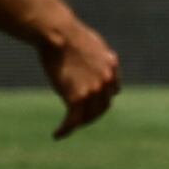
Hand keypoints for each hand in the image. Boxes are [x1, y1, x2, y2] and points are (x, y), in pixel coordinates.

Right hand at [40, 14, 120, 136]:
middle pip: (102, 107)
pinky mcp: (76, 97)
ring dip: (79, 123)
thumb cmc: (65, 33)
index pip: (111, 92)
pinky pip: (73, 120)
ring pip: (89, 116)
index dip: (100, 99)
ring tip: (67, 127)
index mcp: (111, 68)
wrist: (57, 33)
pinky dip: (66, 129)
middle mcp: (107, 81)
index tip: (89, 103)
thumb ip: (93, 55)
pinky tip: (57, 135)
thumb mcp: (88, 43)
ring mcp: (93, 90)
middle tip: (77, 120)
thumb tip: (86, 56)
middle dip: (91, 115)